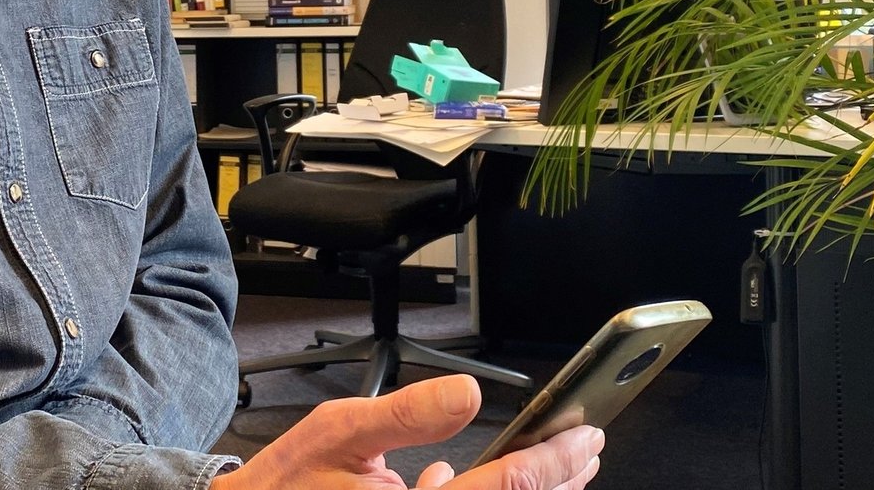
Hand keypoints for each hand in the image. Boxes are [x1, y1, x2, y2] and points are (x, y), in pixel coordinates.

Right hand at [210, 374, 603, 489]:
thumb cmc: (286, 484)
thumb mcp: (338, 430)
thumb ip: (407, 414)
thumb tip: (467, 393)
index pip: (509, 488)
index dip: (555, 459)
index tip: (585, 434)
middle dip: (560, 481)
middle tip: (587, 448)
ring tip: (560, 467)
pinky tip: (480, 483)